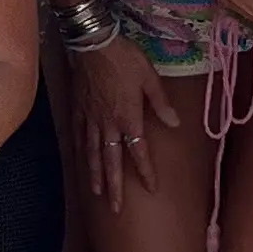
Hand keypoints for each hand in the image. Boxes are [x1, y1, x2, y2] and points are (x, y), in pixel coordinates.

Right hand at [74, 30, 183, 209]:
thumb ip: (161, 103)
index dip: (146, 171)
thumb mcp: (149, 77)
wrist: (93, 42)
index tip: (152, 189)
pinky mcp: (78, 109)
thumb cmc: (125, 58)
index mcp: (129, 118)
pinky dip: (78, 151)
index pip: (139, 152)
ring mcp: (90, 119)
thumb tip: (175, 123)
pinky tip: (79, 161)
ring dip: (95, 175)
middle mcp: (108, 125)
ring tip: (97, 193)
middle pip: (112, 161)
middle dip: (115, 187)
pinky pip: (77, 135)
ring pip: (92, 153)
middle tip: (115, 209)